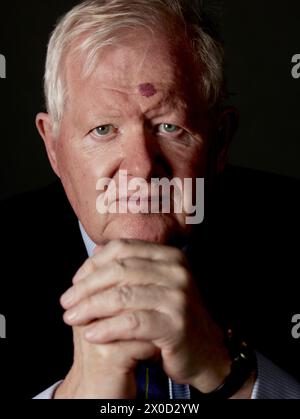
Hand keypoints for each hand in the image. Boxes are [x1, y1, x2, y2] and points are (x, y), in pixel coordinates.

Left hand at [58, 239, 232, 397]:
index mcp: (168, 256)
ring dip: (91, 308)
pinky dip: (107, 328)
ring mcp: (178, 296)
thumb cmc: (170, 317)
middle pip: (119, 270)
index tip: (74, 282)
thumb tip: (92, 254)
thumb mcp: (152, 286)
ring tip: (72, 318)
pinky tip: (91, 335)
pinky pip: (132, 323)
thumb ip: (127, 269)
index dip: (92, 264)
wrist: (205, 350)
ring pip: (122, 295)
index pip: (122, 249)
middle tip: (66, 302)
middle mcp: (176, 270)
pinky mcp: (176, 323)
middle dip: (86, 286)